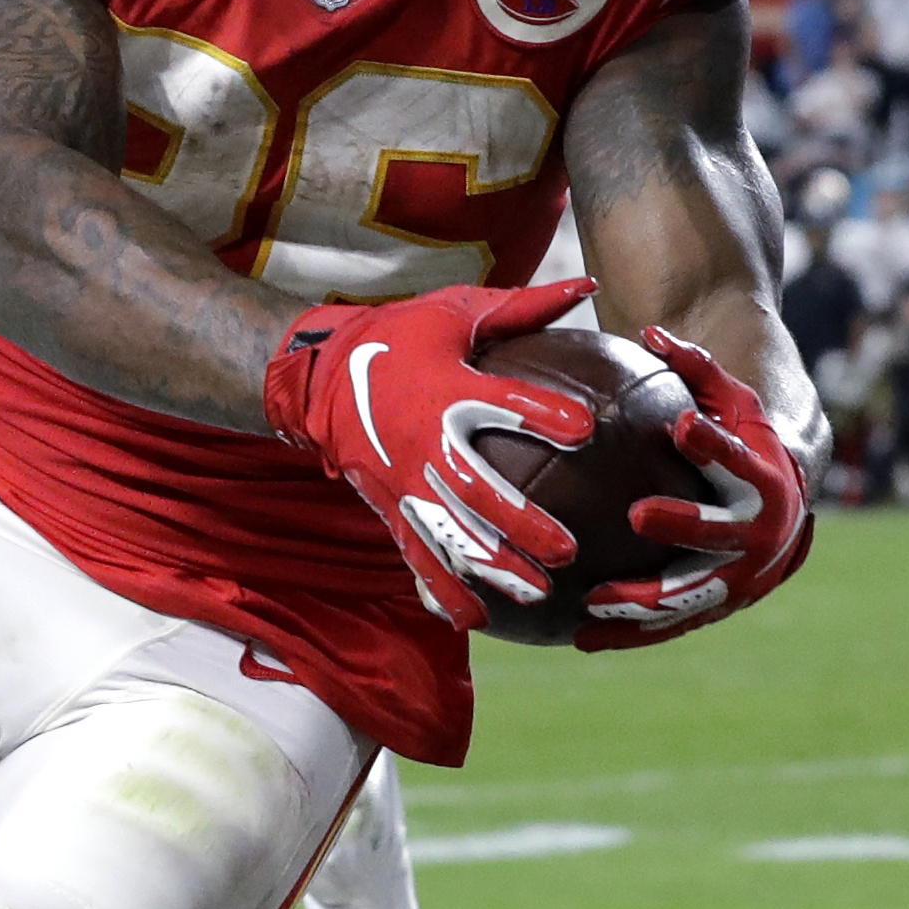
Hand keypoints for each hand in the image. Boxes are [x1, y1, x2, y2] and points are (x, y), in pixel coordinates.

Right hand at [260, 281, 598, 629]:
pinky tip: (475, 620)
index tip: (585, 427)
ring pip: (450, 532)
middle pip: (476, 489)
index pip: (501, 403)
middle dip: (520, 522)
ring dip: (492, 566)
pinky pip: (417, 554)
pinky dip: (443, 589)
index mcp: (446, 390)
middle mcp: (424, 442)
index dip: (542, 415)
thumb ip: (525, 307)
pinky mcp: (390, 508)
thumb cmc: (401, 337)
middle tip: (566, 550)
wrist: (316, 377)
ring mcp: (405, 482)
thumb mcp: (456, 311)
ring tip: (537, 593)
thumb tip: (592, 288)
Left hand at [574, 329, 813, 650]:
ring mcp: (741, 579)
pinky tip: (579, 638)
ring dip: (646, 599)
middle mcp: (761, 535)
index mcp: (766, 479)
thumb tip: (650, 330)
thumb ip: (696, 368)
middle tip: (637, 513)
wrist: (785, 500)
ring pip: (692, 595)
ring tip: (595, 600)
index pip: (741, 458)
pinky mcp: (717, 608)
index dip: (716, 443)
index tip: (685, 426)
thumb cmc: (746, 438)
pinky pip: (670, 626)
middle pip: (721, 534)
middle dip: (685, 523)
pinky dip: (629, 634)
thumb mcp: (732, 399)